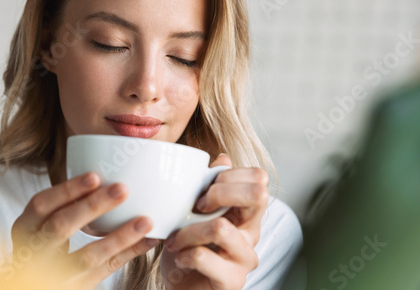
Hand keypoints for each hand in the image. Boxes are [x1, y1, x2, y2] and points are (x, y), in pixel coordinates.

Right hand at [5, 172, 159, 289]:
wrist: (36, 281)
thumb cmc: (43, 245)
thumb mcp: (41, 225)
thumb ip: (63, 205)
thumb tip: (106, 174)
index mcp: (24, 228)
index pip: (40, 205)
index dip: (67, 190)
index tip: (95, 176)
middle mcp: (33, 251)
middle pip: (61, 227)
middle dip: (93, 206)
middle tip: (122, 189)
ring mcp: (54, 274)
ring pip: (87, 256)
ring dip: (120, 236)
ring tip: (145, 221)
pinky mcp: (76, 287)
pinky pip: (106, 269)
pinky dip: (129, 253)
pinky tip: (148, 240)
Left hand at [160, 154, 268, 289]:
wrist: (182, 286)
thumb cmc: (189, 245)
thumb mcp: (196, 211)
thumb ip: (211, 186)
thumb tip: (223, 157)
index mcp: (247, 212)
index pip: (259, 177)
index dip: (228, 176)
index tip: (202, 192)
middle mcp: (253, 232)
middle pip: (258, 193)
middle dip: (218, 193)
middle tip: (194, 208)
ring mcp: (245, 257)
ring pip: (220, 226)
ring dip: (187, 232)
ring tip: (175, 241)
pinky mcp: (232, 280)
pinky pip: (203, 256)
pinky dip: (183, 254)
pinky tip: (180, 258)